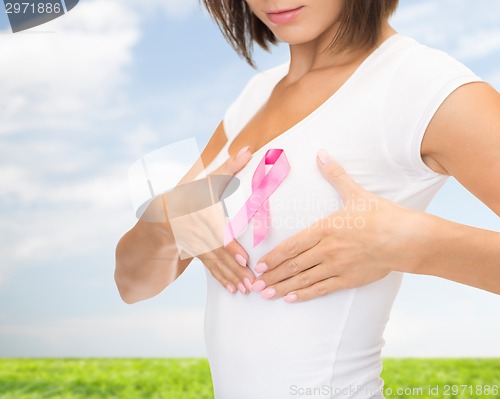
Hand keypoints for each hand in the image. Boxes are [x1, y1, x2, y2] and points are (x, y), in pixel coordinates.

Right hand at [190, 146, 255, 294]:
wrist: (160, 217)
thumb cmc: (190, 194)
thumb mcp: (205, 180)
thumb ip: (228, 167)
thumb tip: (248, 148)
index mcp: (197, 209)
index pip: (216, 226)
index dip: (230, 247)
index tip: (245, 258)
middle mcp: (194, 229)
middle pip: (218, 250)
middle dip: (235, 267)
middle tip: (252, 280)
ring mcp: (194, 243)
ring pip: (215, 262)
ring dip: (232, 276)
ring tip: (247, 289)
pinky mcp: (196, 253)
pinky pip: (210, 267)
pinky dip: (223, 278)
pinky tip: (234, 289)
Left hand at [252, 149, 425, 302]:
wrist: (406, 239)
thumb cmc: (382, 215)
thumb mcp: (356, 193)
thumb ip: (335, 175)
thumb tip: (322, 153)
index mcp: (326, 228)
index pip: (293, 245)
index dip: (274, 256)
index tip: (259, 263)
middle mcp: (327, 249)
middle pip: (294, 265)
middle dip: (272, 275)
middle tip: (254, 283)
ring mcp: (337, 267)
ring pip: (304, 279)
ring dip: (283, 287)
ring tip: (265, 293)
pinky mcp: (348, 280)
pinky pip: (322, 289)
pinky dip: (305, 294)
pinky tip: (291, 299)